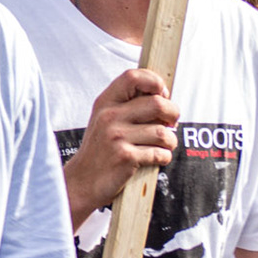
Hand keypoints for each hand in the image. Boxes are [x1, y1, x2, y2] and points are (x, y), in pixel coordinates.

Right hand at [64, 68, 179, 228]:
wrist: (83, 180)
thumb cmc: (100, 150)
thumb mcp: (105, 120)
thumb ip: (128, 106)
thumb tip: (164, 98)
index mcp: (105, 102)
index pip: (133, 76)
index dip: (154, 82)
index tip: (162, 94)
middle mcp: (110, 116)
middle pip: (158, 103)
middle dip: (173, 114)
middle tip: (171, 122)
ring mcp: (117, 136)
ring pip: (163, 132)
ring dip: (170, 142)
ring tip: (161, 145)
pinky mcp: (126, 157)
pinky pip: (160, 153)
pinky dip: (163, 157)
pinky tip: (152, 159)